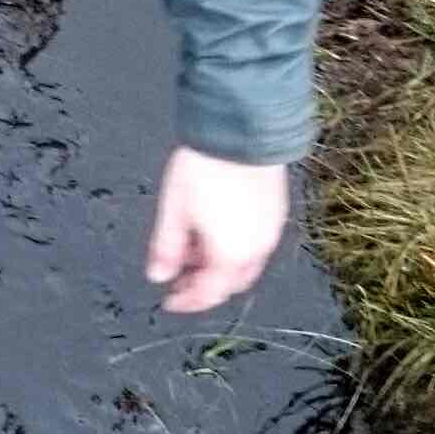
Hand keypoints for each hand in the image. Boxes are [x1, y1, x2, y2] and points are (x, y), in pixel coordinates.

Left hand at [145, 147, 288, 312]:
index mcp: (231, 255)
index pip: (209, 294)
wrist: (242, 131)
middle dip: (205, 286)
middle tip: (181, 278)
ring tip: (192, 250)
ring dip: (219, 266)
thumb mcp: (174, 210)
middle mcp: (257, 249)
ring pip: (245, 263)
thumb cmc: (205, 169)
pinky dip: (234, 248)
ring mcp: (271, 229)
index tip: (169, 301)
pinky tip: (214, 230)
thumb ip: (166, 248)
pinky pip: (256, 243)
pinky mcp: (276, 211)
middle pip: (231, 283)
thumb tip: (158, 276)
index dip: (187, 302)